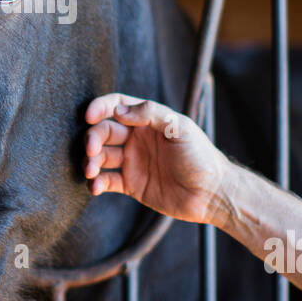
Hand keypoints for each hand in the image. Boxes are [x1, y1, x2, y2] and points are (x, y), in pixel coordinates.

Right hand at [83, 94, 228, 225]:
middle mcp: (137, 139)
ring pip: (101, 157)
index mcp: (148, 121)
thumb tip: (118, 111)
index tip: (89, 116)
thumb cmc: (201, 157)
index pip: (118, 106)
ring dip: (91, 161)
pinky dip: (96, 183)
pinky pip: (107, 181)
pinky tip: (95, 186)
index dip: (101, 108)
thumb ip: (151, 114)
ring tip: (90, 170)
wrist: (212, 194)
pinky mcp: (132, 185)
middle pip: (105, 131)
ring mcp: (133, 162)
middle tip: (91, 149)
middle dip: (93, 138)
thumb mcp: (180, 127)